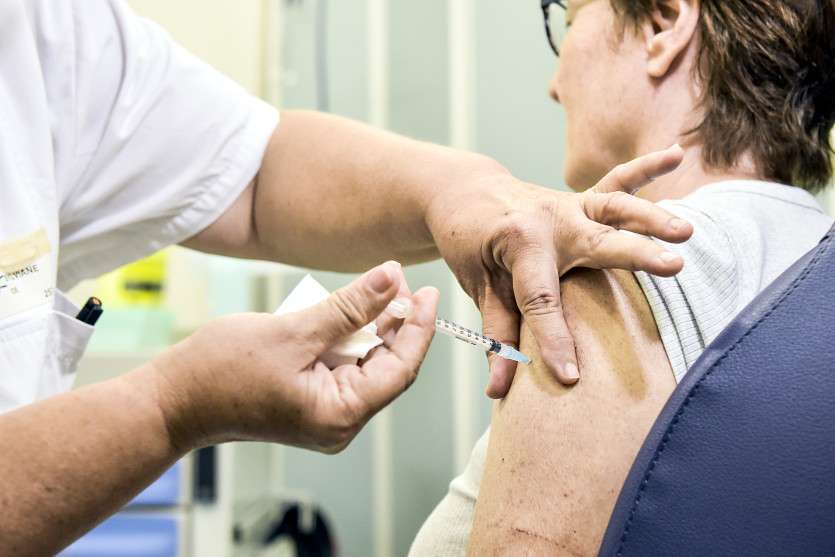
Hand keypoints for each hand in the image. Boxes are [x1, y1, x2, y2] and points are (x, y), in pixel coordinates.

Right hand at [151, 261, 438, 453]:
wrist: (173, 400)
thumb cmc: (222, 370)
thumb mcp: (294, 330)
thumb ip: (349, 306)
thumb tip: (393, 277)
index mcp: (341, 414)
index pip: (401, 368)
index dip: (419, 327)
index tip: (429, 292)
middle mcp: (340, 422)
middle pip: (388, 367)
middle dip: (397, 323)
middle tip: (400, 282)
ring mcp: (326, 415)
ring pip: (367, 365)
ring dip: (373, 328)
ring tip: (382, 289)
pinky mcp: (311, 404)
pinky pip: (344, 368)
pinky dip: (351, 339)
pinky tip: (354, 311)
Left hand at [427, 145, 691, 397]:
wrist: (465, 194)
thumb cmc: (471, 245)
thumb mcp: (479, 289)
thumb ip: (497, 335)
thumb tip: (499, 391)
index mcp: (519, 243)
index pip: (541, 300)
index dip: (554, 342)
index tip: (571, 378)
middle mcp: (550, 219)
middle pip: (597, 242)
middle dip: (635, 255)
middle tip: (673, 267)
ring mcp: (569, 205)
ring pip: (615, 207)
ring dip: (652, 218)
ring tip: (686, 232)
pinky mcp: (581, 199)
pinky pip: (617, 180)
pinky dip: (646, 167)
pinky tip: (676, 152)